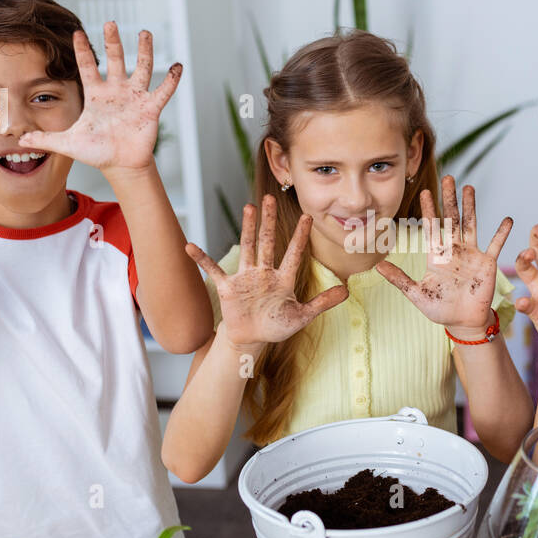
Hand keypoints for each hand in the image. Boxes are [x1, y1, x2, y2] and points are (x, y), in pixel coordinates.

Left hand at [17, 21, 181, 174]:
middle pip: (116, 60)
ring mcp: (135, 98)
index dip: (81, 51)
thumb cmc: (96, 152)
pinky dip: (172, 79)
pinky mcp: (151, 108)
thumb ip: (45, 139)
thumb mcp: (68, 143)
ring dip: (145, 51)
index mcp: (96, 95)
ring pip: (142, 68)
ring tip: (145, 32)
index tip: (75, 32)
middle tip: (110, 22)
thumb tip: (19, 139)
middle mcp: (117, 91)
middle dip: (113, 42)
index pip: (87, 67)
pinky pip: (163, 91)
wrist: (120, 165)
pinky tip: (178, 65)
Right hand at [185, 194, 348, 352]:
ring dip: (247, 228)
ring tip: (248, 207)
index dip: (300, 235)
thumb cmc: (276, 327)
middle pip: (267, 241)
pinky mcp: (228, 287)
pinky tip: (190, 246)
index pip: (293, 252)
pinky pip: (213, 269)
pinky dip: (202, 258)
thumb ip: (323, 303)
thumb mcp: (302, 316)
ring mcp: (246, 278)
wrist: (251, 340)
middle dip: (269, 220)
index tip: (307, 216)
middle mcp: (264, 272)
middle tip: (270, 197)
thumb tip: (347, 292)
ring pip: (247, 247)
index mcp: (283, 278)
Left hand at [375, 175, 512, 333]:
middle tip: (448, 178)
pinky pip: (495, 245)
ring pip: (471, 224)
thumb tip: (377, 266)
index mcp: (436, 255)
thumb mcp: (416, 293)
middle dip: (449, 199)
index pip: (432, 227)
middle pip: (452, 218)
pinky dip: (501, 233)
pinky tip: (507, 219)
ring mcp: (472, 255)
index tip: (424, 191)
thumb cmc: (440, 309)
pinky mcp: (487, 264)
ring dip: (471, 206)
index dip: (428, 210)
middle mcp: (454, 250)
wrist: (463, 323)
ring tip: (469, 187)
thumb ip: (399, 279)